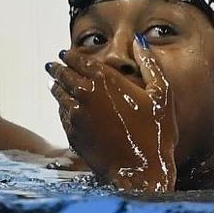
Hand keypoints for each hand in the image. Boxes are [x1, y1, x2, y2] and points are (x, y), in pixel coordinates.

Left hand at [46, 35, 177, 192]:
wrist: (141, 171)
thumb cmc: (157, 133)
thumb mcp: (161, 94)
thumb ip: (149, 64)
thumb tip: (139, 40)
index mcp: (106, 80)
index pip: (80, 60)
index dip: (71, 55)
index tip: (66, 52)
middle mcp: (86, 95)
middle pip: (64, 75)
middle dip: (58, 68)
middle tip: (52, 64)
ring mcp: (77, 116)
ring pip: (59, 95)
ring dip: (56, 86)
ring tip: (54, 82)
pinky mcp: (73, 135)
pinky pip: (62, 115)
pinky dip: (60, 107)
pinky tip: (63, 106)